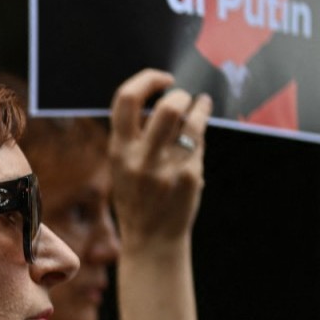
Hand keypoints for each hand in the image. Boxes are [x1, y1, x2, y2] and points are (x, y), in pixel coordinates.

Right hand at [108, 69, 210, 243]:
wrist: (151, 240)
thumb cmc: (136, 199)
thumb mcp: (121, 168)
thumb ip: (133, 138)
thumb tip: (160, 101)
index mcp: (118, 151)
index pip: (126, 99)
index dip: (148, 79)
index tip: (163, 79)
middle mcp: (141, 158)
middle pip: (168, 107)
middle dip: (180, 95)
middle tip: (183, 97)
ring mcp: (167, 168)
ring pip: (192, 122)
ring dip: (199, 107)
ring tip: (200, 104)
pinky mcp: (189, 177)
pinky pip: (199, 143)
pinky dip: (201, 132)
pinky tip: (199, 130)